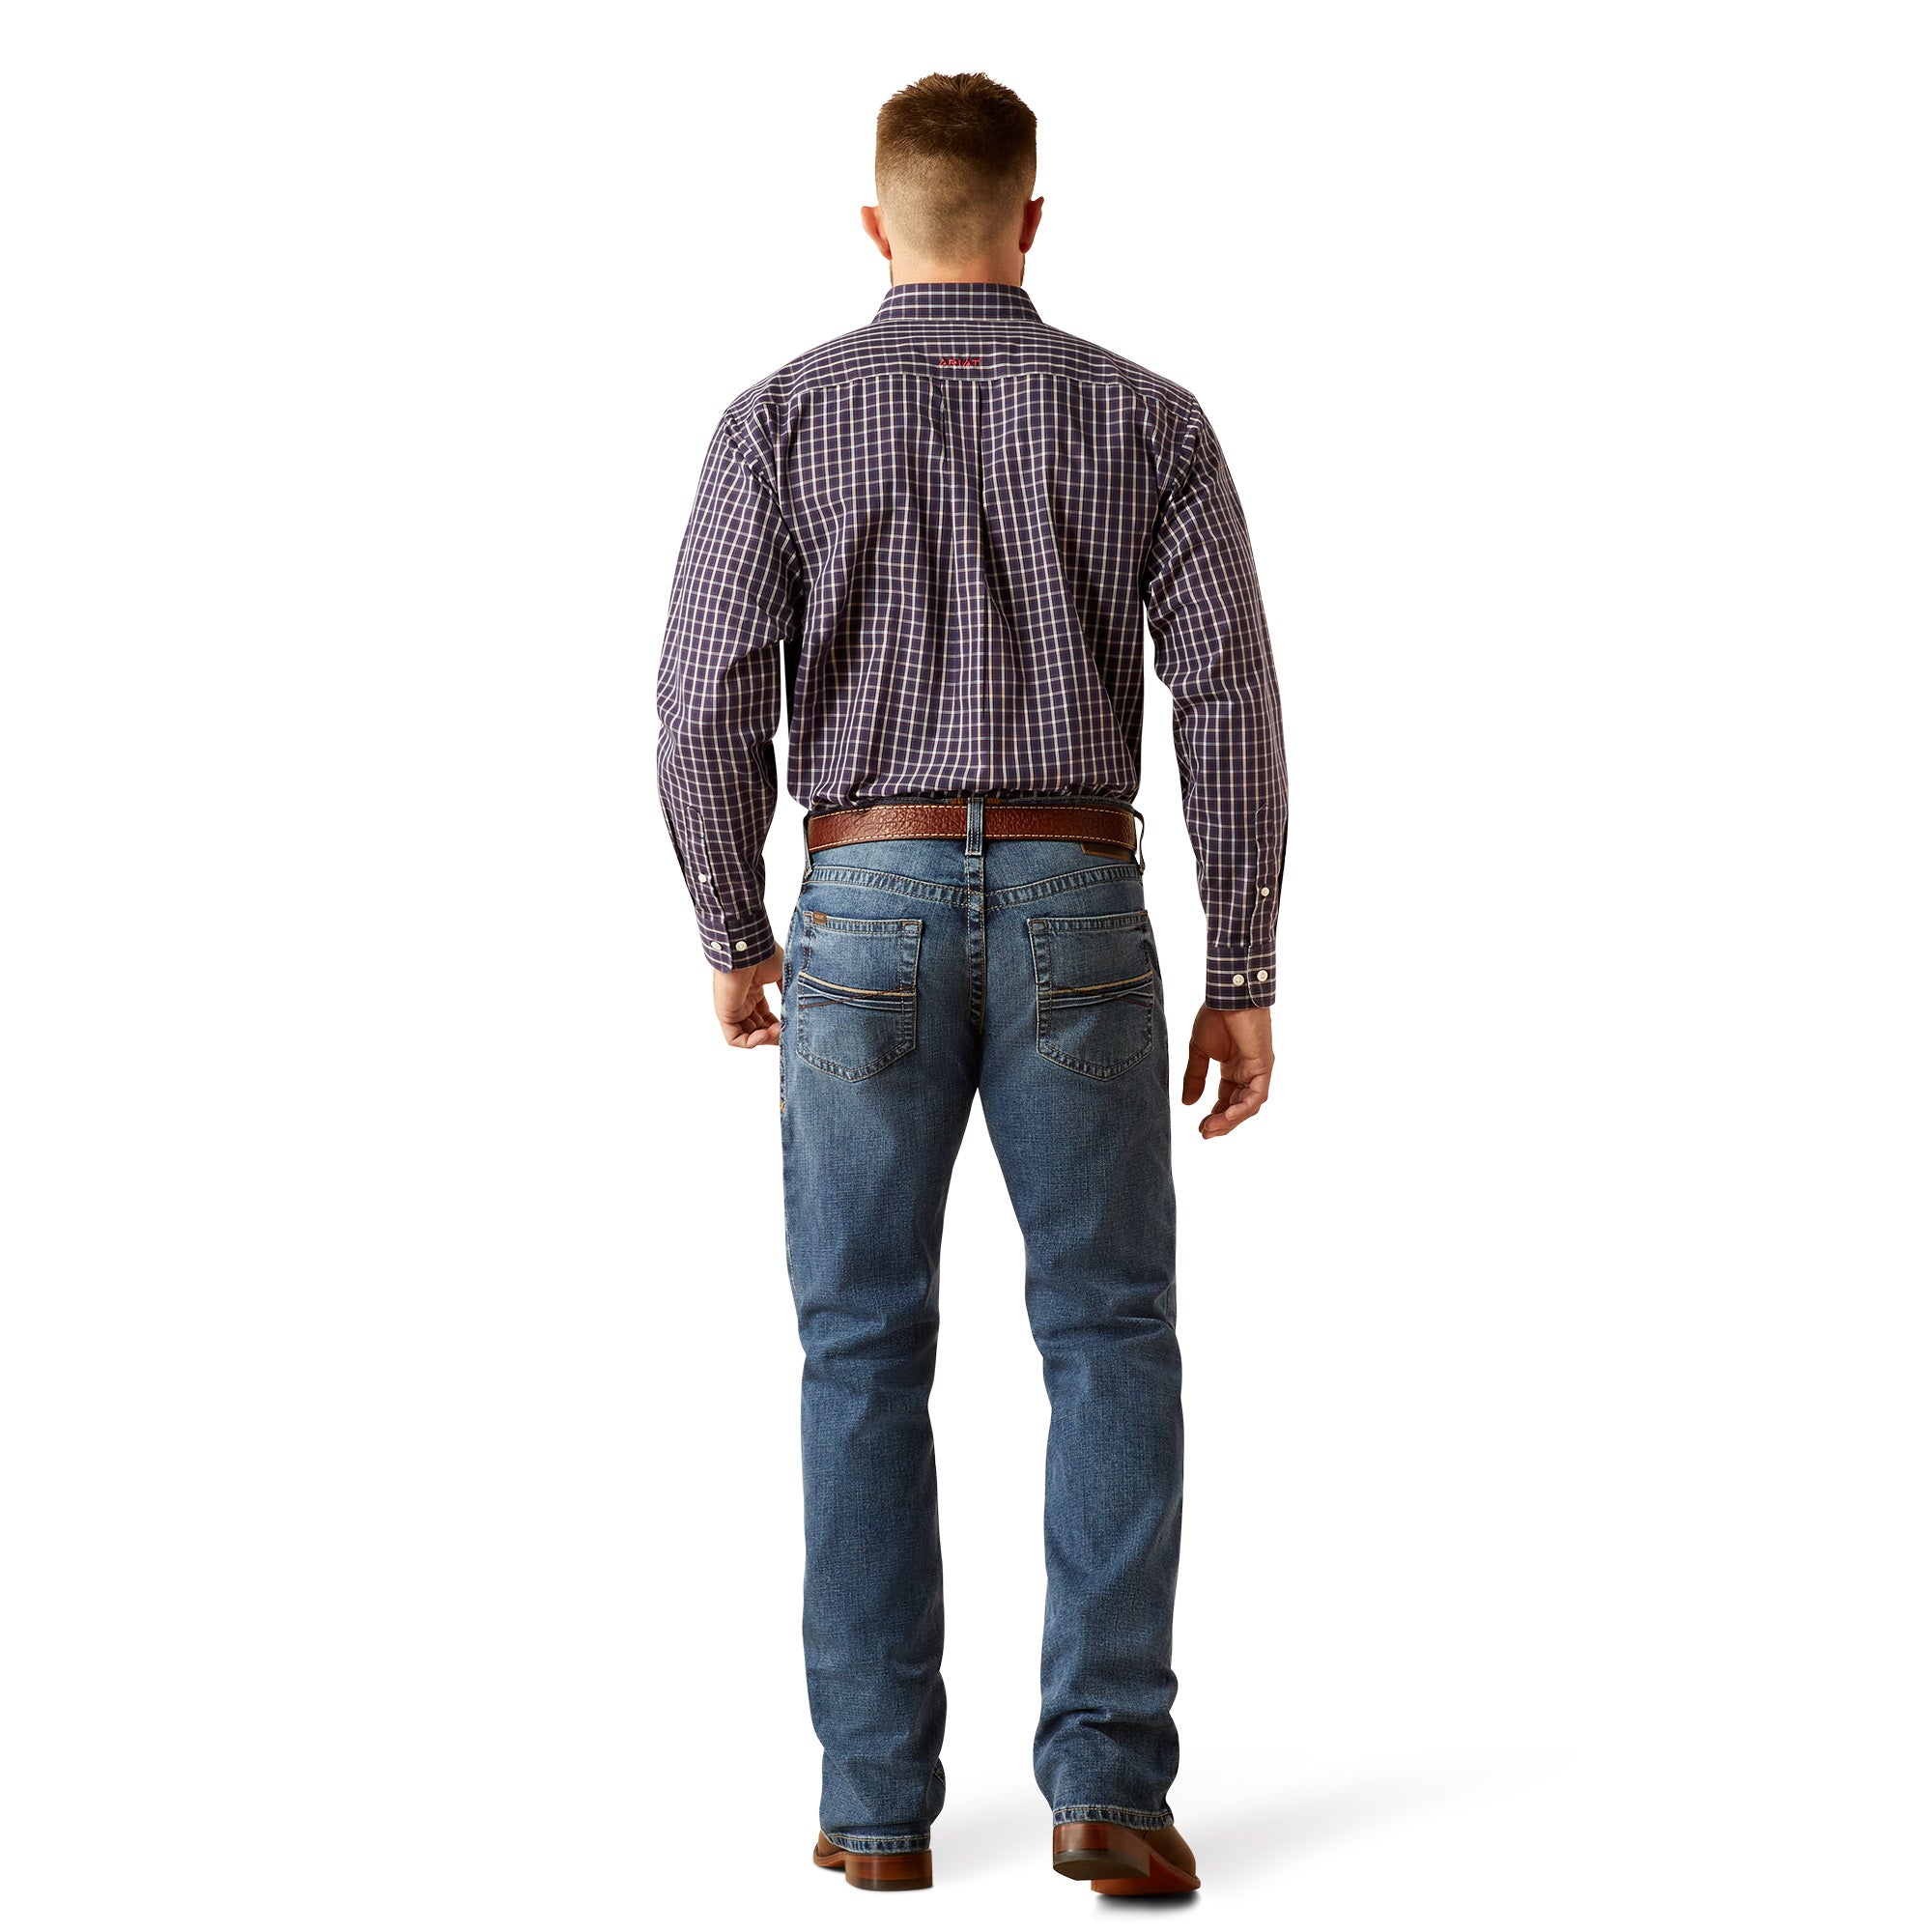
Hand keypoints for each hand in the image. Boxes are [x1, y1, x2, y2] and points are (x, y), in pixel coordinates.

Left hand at [713, 946, 783, 1047]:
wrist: (749, 948)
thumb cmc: (764, 956)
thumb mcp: (783, 974)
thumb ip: (788, 991)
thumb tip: (797, 1007)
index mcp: (754, 991)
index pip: (764, 1017)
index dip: (777, 1026)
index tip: (790, 1027)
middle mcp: (743, 1001)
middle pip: (758, 1028)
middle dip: (773, 1034)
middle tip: (786, 1032)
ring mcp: (733, 1008)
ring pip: (748, 1036)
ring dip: (765, 1039)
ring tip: (778, 1032)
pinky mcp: (725, 1014)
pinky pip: (734, 1039)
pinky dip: (751, 1042)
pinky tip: (765, 1034)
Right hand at [1182, 1003, 1274, 1137]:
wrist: (1226, 997)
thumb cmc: (1215, 1017)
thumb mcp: (1199, 1052)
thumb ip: (1194, 1077)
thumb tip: (1187, 1103)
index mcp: (1233, 1068)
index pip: (1227, 1100)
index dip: (1215, 1115)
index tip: (1200, 1128)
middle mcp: (1248, 1072)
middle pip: (1237, 1106)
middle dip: (1222, 1123)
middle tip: (1205, 1134)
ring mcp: (1258, 1070)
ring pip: (1248, 1105)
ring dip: (1230, 1120)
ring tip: (1211, 1129)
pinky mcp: (1263, 1066)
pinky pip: (1257, 1096)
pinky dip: (1242, 1109)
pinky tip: (1225, 1116)